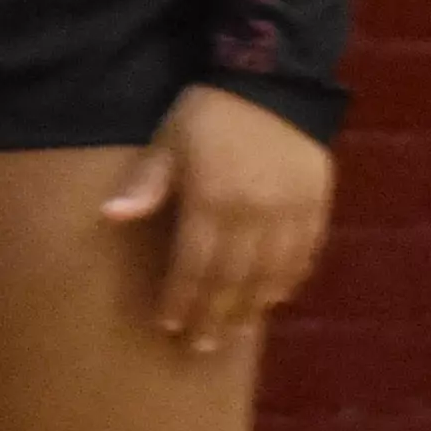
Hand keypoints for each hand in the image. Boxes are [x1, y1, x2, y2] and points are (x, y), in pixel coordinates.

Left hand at [101, 87, 332, 357]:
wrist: (274, 84)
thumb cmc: (209, 116)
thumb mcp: (169, 142)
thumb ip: (148, 184)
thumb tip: (113, 217)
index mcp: (214, 200)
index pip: (195, 264)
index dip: (181, 298)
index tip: (169, 325)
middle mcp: (255, 214)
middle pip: (234, 279)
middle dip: (215, 315)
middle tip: (203, 346)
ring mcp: (291, 213)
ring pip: (272, 274)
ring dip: (253, 306)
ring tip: (237, 331)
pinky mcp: (318, 206)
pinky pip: (306, 253)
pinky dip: (291, 279)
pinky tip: (278, 297)